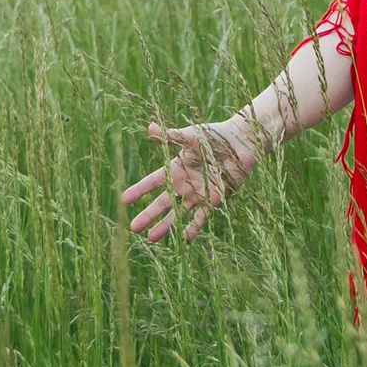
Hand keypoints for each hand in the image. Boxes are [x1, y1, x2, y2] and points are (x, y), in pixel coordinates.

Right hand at [119, 118, 259, 244]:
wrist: (242, 143)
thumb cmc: (216, 136)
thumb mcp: (191, 137)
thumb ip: (171, 137)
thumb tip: (150, 127)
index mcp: (176, 168)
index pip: (153, 182)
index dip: (140, 190)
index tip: (124, 200)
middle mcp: (184, 184)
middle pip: (162, 203)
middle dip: (148, 215)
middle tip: (133, 227)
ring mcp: (198, 194)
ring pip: (178, 214)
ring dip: (166, 226)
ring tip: (151, 239)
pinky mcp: (214, 200)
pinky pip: (201, 217)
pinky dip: (193, 228)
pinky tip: (183, 239)